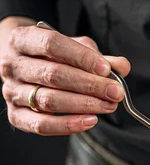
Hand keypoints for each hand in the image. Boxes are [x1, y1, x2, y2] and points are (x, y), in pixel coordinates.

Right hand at [0, 23, 130, 134]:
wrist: (24, 67)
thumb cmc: (52, 56)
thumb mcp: (74, 48)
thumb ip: (98, 57)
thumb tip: (122, 67)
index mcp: (23, 39)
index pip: (51, 44)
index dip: (81, 57)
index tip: (106, 69)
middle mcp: (12, 65)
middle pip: (53, 75)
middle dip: (89, 85)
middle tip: (115, 92)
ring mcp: (12, 91)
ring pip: (49, 101)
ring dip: (83, 105)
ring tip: (108, 106)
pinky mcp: (15, 115)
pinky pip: (42, 125)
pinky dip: (68, 125)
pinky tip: (90, 121)